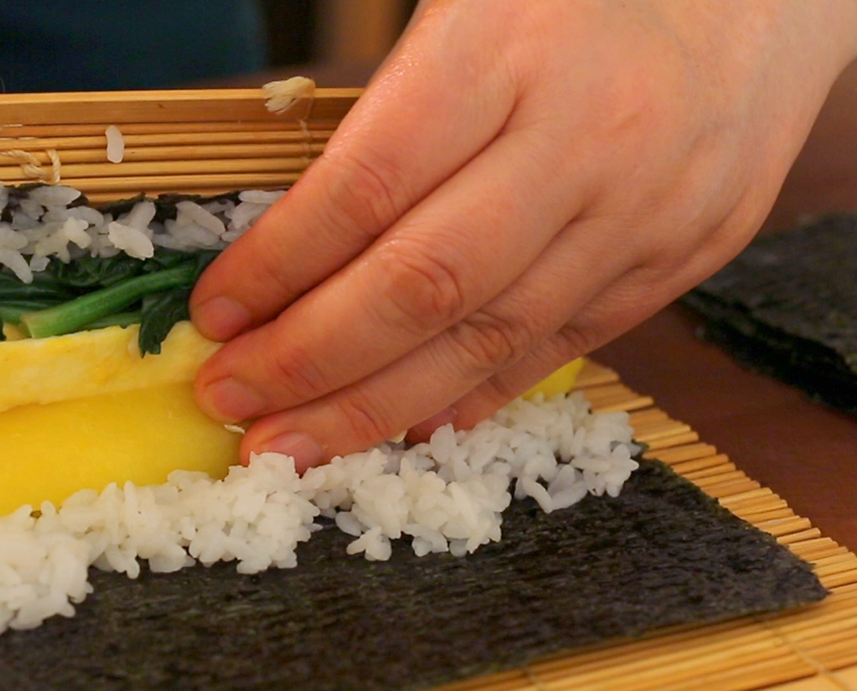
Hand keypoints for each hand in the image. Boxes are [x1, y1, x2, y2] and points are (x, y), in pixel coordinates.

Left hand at [191, 0, 856, 469]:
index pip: (367, 187)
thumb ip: (384, 122)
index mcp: (504, 54)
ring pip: (488, 340)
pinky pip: (557, 350)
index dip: (279, 267)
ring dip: (374, 408)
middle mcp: (581, 140)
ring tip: (292, 445)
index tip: (215, 315)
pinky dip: (470, 398)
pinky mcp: (679, 259)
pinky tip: (402, 429)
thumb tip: (284, 252)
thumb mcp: (465, 12)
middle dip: (310, 361)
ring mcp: (642, 211)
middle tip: (230, 400)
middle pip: (423, 285)